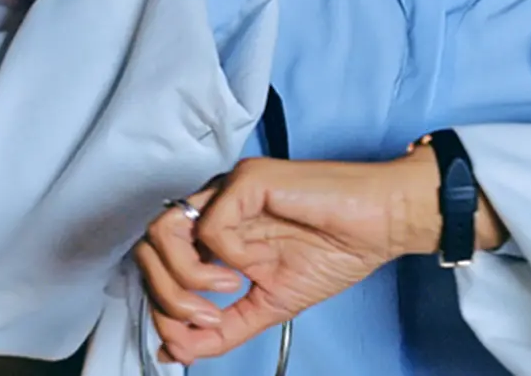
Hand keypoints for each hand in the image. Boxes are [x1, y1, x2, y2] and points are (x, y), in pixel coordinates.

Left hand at [142, 156, 434, 364]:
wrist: (381, 227)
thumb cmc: (337, 251)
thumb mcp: (270, 305)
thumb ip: (223, 329)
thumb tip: (173, 350)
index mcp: (220, 232)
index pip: (159, 264)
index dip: (162, 305)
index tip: (192, 336)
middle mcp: (217, 207)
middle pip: (150, 249)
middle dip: (168, 296)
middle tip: (206, 318)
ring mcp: (229, 191)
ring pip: (164, 232)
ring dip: (185, 277)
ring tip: (225, 290)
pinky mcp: (247, 180)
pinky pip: (210, 224)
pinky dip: (225, 255)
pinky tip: (253, 264)